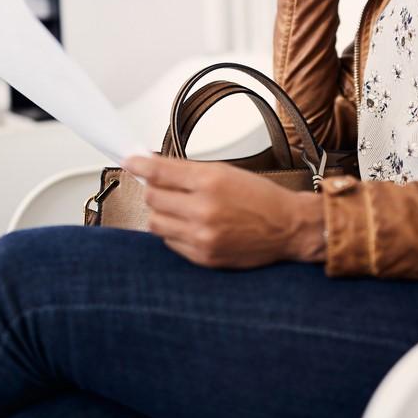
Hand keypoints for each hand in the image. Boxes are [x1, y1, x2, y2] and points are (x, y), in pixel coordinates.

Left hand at [123, 155, 325, 268]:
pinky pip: (170, 243)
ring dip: (162, 213)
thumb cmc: (261, 198)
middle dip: (155, 190)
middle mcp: (204, 209)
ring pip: (156, 222)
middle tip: (166, 188)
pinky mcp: (203, 257)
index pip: (160, 171)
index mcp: (210, 182)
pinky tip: (192, 226)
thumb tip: (154, 166)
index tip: (129, 160)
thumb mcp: (225, 172)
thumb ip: (187, 170)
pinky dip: (174, 233)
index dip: (139, 164)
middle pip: (152, 197)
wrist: (288, 228)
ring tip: (179, 209)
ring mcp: (202, 236)